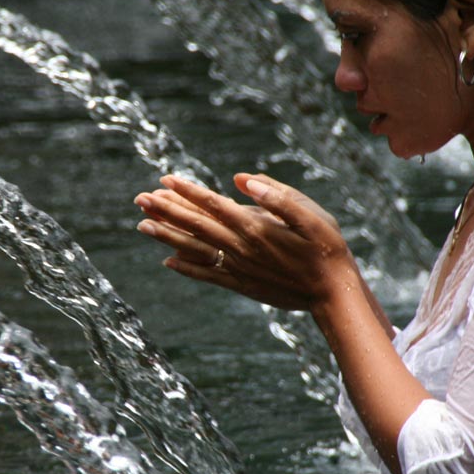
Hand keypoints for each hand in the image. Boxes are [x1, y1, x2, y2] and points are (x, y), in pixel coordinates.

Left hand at [134, 172, 358, 310]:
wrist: (333, 294)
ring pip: (195, 249)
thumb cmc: (327, 249)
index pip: (213, 204)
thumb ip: (278, 196)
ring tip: (142, 224)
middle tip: (139, 198)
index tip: (165, 179)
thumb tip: (242, 179)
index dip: (188, 191)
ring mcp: (239, 268)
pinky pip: (208, 275)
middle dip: (166, 209)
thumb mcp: (311, 215)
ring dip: (167, 236)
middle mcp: (241, 248)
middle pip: (196, 225)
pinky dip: (186, 268)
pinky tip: (168, 262)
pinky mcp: (242, 285)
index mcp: (255, 227)